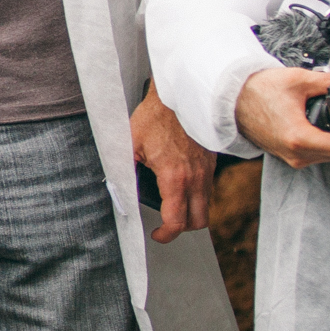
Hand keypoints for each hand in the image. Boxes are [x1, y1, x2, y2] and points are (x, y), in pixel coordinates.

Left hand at [130, 84, 212, 242]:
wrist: (180, 95)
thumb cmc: (155, 117)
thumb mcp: (131, 144)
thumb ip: (126, 170)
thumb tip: (118, 189)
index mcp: (175, 178)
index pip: (176, 222)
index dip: (165, 235)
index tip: (156, 234)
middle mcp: (196, 178)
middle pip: (198, 222)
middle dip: (181, 228)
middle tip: (164, 224)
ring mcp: (206, 171)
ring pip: (206, 207)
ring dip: (191, 213)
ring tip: (172, 206)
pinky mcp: (211, 163)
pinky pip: (208, 190)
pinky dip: (197, 197)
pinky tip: (181, 187)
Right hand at [235, 67, 329, 168]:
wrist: (232, 99)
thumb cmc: (256, 91)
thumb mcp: (298, 80)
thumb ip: (328, 81)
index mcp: (299, 138)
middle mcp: (296, 153)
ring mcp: (291, 157)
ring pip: (328, 158)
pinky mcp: (287, 156)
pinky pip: (316, 156)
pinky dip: (327, 146)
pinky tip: (329, 131)